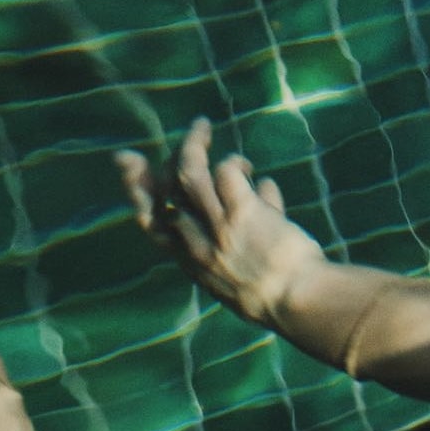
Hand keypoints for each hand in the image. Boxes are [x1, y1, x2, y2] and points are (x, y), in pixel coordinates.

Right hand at [117, 117, 324, 326]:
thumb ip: (244, 233)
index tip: (130, 164)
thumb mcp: (242, 279)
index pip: (151, 224)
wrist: (299, 304)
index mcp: (192, 264)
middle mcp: (197, 245)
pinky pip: (226, 171)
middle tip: (186, 143)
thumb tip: (265, 190)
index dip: (136, 191)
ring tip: (202, 127)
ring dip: (193, 142)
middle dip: (168, 158)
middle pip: (164, 191)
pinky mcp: (242, 212)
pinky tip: (248, 169)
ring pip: (189, 171)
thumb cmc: (280, 296)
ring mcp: (218, 227)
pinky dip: (236, 164)